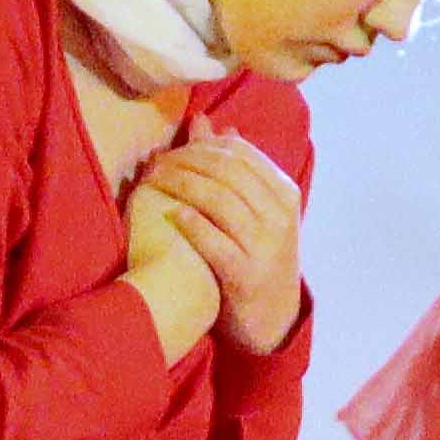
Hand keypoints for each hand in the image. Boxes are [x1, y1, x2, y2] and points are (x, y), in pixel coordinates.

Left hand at [132, 121, 303, 355]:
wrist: (272, 318)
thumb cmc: (256, 255)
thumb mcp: (253, 209)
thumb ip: (230, 166)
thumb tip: (203, 122)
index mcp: (284, 192)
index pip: (241, 153)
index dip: (202, 145)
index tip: (172, 148)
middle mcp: (279, 215)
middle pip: (228, 172)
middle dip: (187, 161)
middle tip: (156, 162)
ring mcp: (266, 245)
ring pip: (221, 200)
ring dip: (183, 185)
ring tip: (155, 180)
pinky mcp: (247, 274)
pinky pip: (216, 240)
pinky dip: (193, 223)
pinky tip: (172, 213)